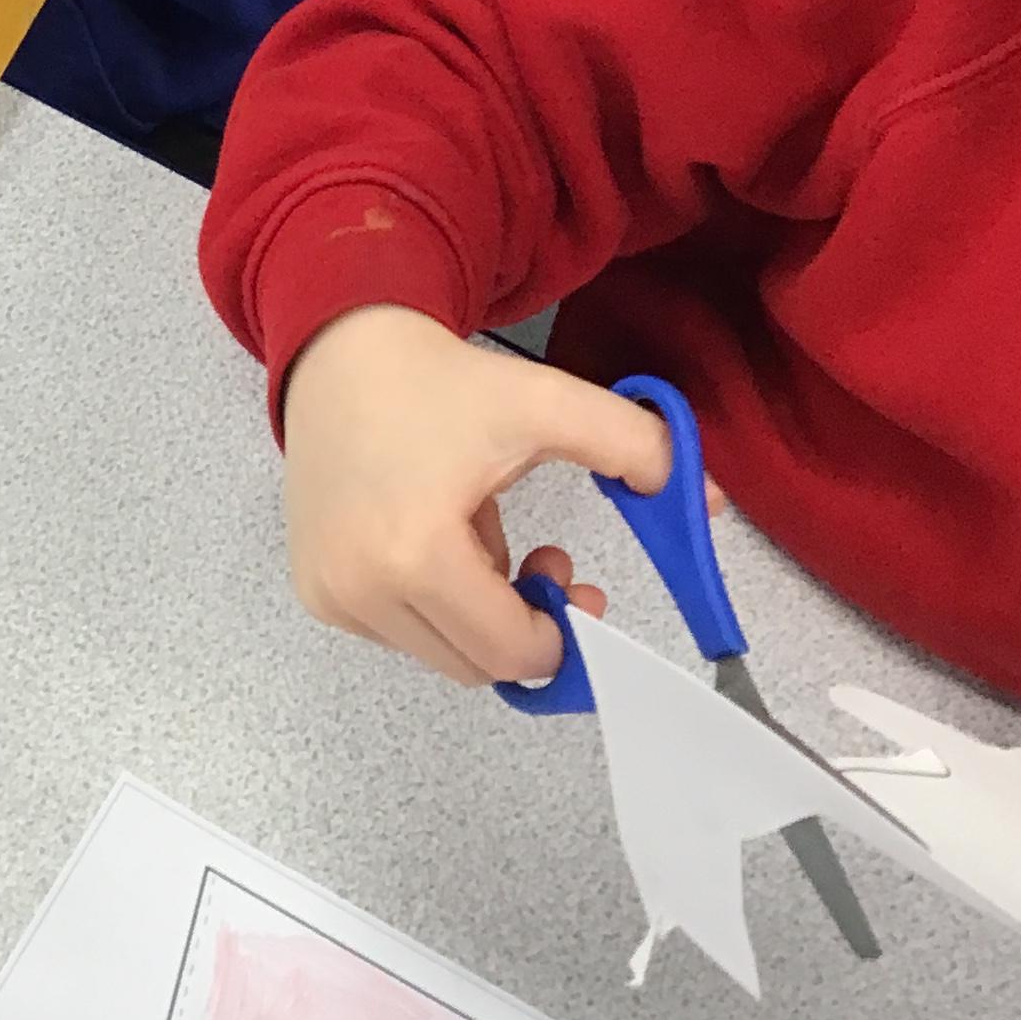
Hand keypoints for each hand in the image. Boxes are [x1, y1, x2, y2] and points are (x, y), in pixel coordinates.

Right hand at [279, 306, 677, 688]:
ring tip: (482, 538)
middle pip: (478, 665)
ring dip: (479, 614)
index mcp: (414, 555)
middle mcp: (359, 588)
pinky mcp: (315, 591)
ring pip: (440, 653)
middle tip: (547, 561)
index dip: (563, 633)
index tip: (578, 585)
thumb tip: (705, 503)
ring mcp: (330, 595)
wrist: (340, 354)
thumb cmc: (439, 384)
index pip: (511, 650)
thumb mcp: (545, 403)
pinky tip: (432, 538)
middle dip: (527, 625)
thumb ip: (633, 447)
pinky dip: (433, 603)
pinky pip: (399, 632)